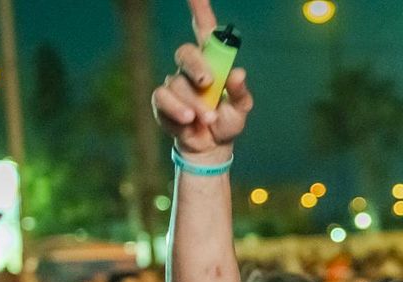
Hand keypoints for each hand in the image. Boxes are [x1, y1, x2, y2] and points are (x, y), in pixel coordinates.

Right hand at [154, 0, 254, 161]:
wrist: (211, 147)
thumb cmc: (226, 121)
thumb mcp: (240, 109)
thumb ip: (240, 93)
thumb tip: (238, 74)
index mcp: (212, 62)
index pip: (204, 29)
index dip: (199, 8)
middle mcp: (191, 68)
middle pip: (186, 52)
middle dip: (197, 66)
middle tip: (208, 83)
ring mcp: (175, 84)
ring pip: (177, 83)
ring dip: (194, 103)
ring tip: (207, 119)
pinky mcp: (162, 101)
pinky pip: (163, 98)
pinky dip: (177, 111)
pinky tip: (189, 122)